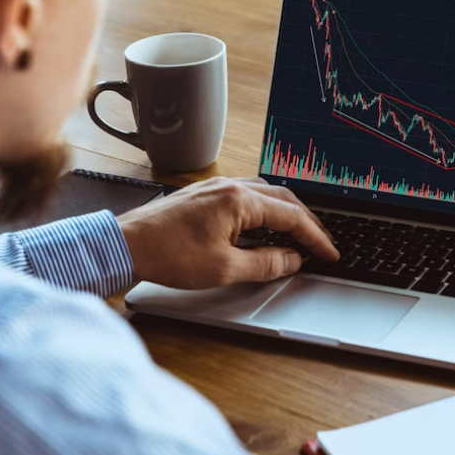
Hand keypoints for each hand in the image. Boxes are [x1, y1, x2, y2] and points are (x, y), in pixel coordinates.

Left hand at [118, 177, 338, 289]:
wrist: (125, 245)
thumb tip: (291, 260)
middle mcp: (230, 186)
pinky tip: (264, 226)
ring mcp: (216, 188)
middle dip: (306, 222)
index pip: (291, 217)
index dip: (315, 237)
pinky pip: (246, 196)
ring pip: (265, 194)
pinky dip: (265, 210)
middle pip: (283, 199)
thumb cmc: (167, 254)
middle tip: (321, 243)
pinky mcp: (204, 195)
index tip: (329, 252)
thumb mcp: (224, 268)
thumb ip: (265, 263)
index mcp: (239, 200)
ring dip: (286, 214)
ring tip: (298, 235)